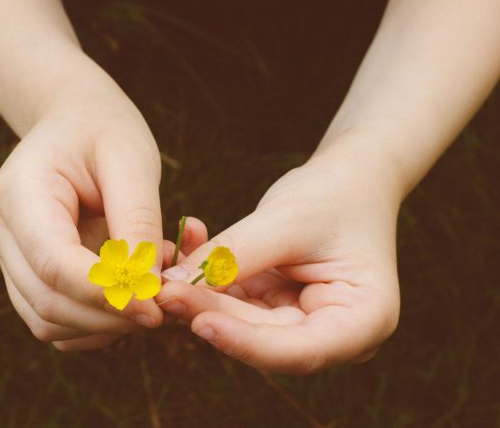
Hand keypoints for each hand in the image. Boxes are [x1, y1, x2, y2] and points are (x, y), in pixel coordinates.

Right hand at [0, 97, 164, 350]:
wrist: (75, 119)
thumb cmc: (104, 130)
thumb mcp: (131, 161)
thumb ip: (137, 222)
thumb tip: (147, 287)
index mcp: (20, 193)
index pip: (53, 263)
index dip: (103, 293)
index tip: (154, 304)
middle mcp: (3, 229)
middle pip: (45, 302)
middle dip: (107, 316)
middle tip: (163, 307)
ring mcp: (9, 255)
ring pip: (47, 321)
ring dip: (103, 325)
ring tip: (150, 293)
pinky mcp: (27, 273)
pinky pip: (55, 319)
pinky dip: (94, 322)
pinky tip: (129, 295)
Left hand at [158, 149, 400, 373]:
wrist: (348, 177)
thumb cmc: (332, 195)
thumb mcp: (286, 221)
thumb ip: (234, 256)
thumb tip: (171, 285)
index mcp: (364, 320)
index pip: (300, 351)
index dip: (246, 342)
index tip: (201, 322)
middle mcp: (334, 334)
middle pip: (263, 338)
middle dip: (210, 312)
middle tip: (164, 290)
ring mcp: (301, 322)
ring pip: (240, 322)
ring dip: (200, 295)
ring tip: (163, 271)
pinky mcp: (273, 307)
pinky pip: (233, 300)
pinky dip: (207, 278)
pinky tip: (181, 249)